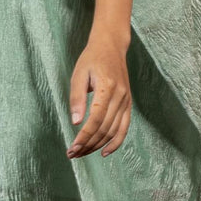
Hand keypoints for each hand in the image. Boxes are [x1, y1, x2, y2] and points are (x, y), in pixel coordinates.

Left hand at [67, 27, 131, 158]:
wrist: (112, 46)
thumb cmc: (92, 59)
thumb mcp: (78, 74)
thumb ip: (77, 98)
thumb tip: (75, 122)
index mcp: (107, 87)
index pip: (95, 119)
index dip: (84, 136)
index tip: (72, 147)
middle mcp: (120, 96)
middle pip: (104, 128)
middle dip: (88, 144)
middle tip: (72, 154)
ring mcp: (126, 101)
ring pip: (113, 131)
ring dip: (98, 145)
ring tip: (82, 153)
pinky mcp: (128, 104)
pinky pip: (124, 128)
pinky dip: (116, 142)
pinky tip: (104, 152)